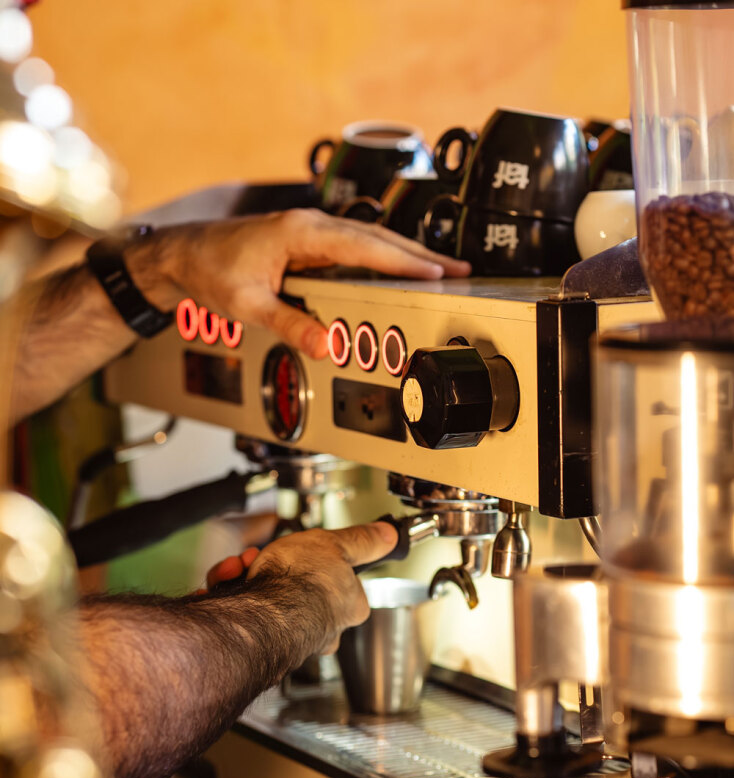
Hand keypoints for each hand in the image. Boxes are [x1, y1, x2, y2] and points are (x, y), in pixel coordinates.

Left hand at [158, 209, 470, 358]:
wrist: (184, 254)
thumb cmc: (210, 270)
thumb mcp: (249, 305)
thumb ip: (291, 325)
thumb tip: (327, 345)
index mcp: (301, 233)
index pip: (365, 247)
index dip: (404, 262)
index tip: (437, 273)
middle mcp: (311, 226)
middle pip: (378, 239)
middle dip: (420, 256)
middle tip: (459, 271)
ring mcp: (311, 233)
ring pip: (370, 242)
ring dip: (405, 256)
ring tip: (441, 272)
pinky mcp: (308, 244)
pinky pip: (355, 250)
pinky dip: (382, 260)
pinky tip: (398, 272)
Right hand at [204, 520, 396, 653]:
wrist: (262, 612)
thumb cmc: (302, 582)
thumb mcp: (336, 544)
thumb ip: (362, 541)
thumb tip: (388, 536)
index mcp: (346, 607)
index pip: (339, 583)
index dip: (318, 562)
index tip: (304, 551)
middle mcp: (321, 628)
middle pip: (297, 589)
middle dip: (274, 566)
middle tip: (264, 555)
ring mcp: (289, 637)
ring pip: (266, 599)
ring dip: (247, 575)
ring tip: (241, 566)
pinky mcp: (256, 641)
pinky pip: (241, 613)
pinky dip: (228, 594)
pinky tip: (225, 584)